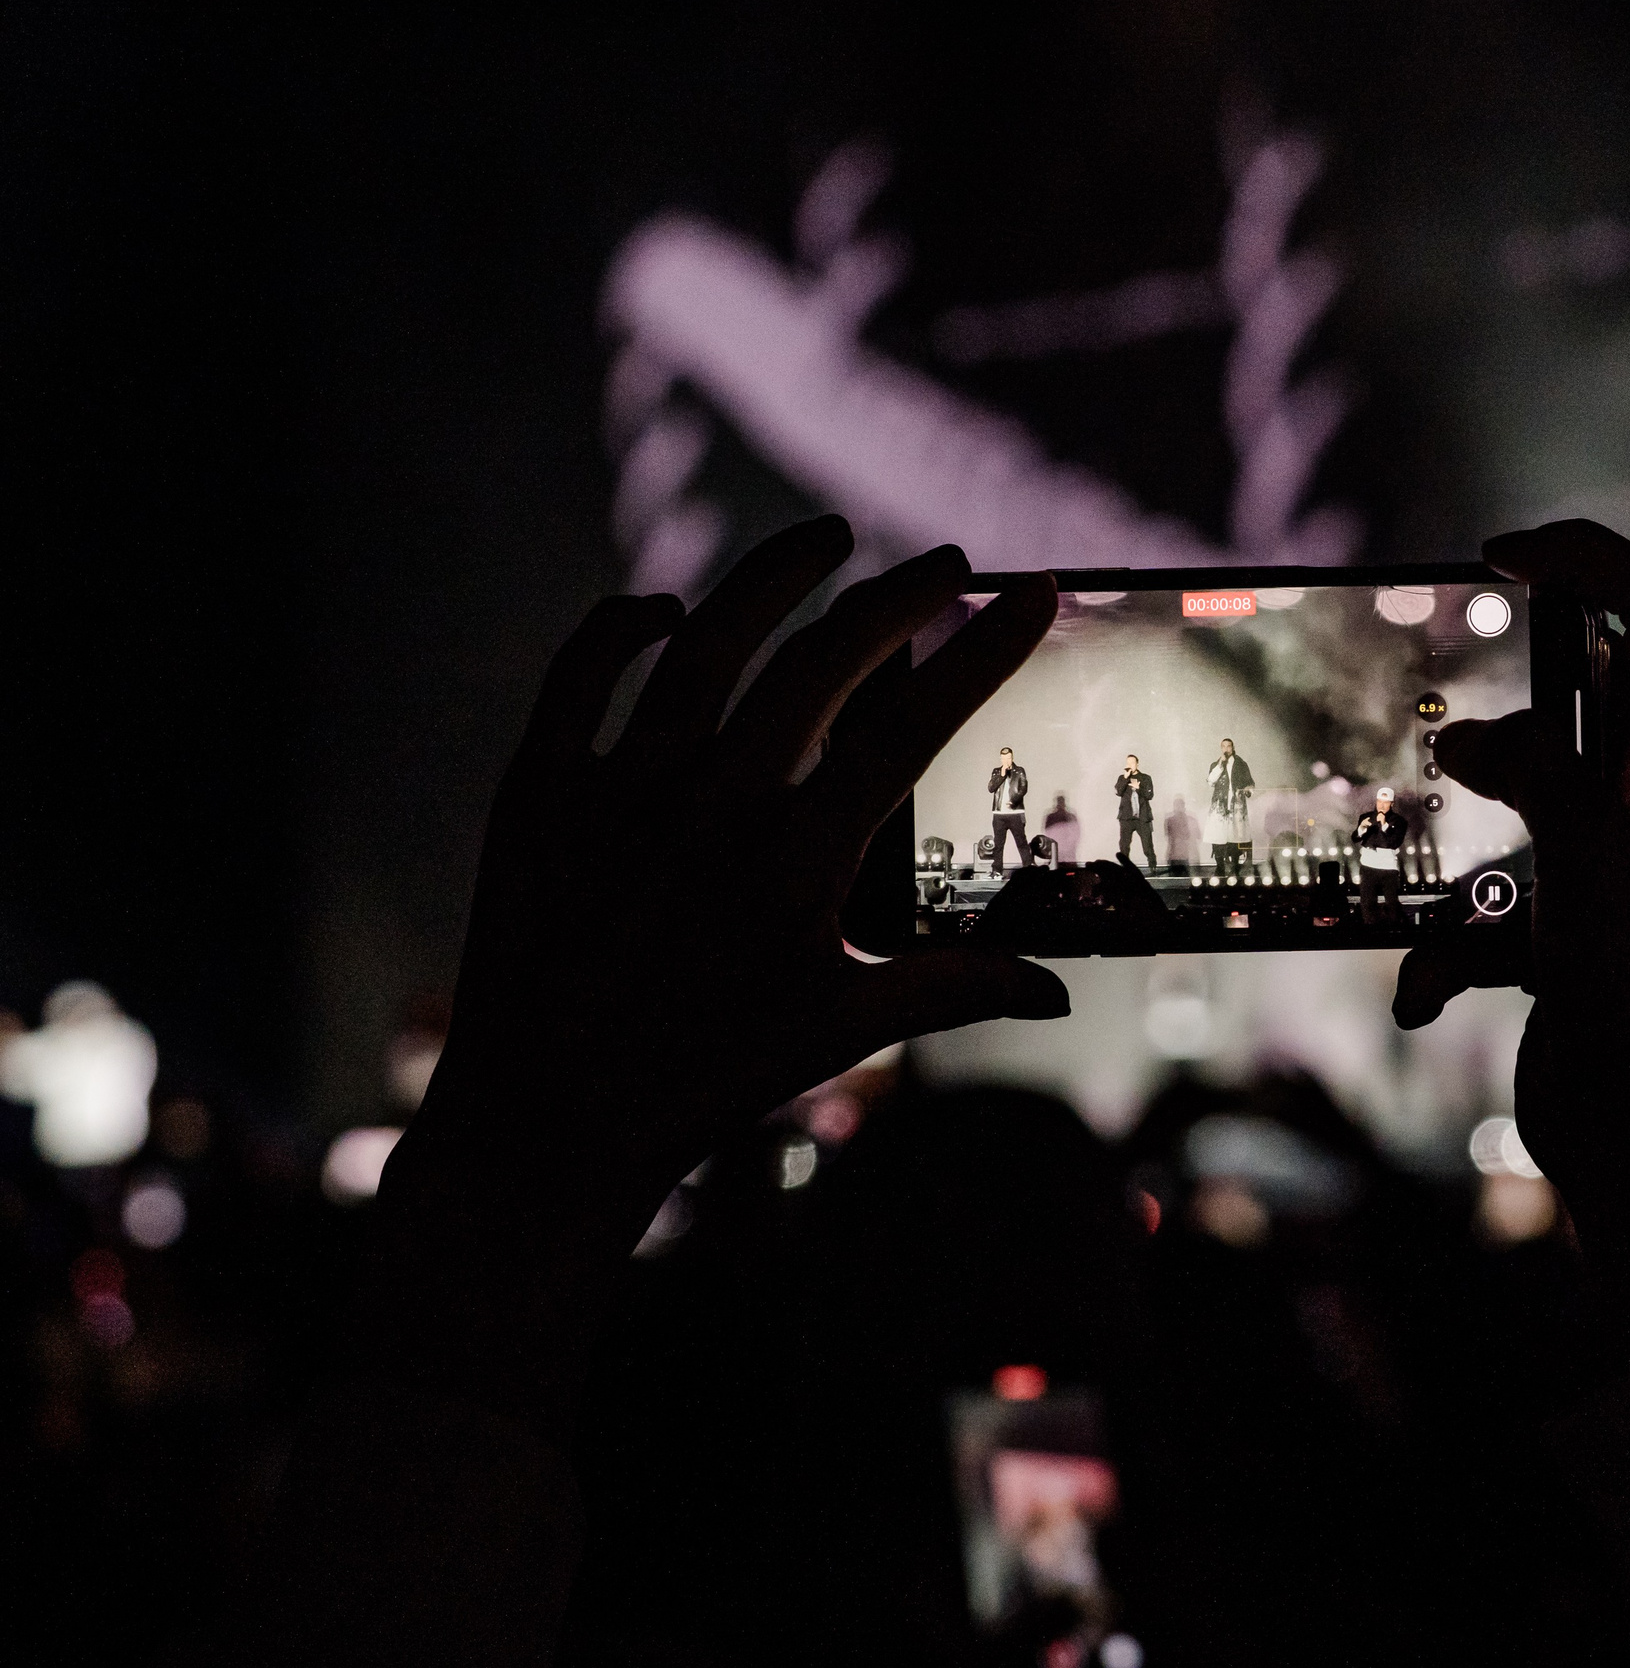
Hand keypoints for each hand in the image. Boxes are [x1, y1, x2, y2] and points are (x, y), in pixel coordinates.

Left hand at [366, 518, 1066, 1430]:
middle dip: (898, 597)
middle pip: (822, 659)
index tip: (1028, 598)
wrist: (544, 1125)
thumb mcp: (839, 1034)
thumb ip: (949, 990)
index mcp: (796, 861)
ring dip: (774, 577)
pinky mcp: (540, 791)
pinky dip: (624, 626)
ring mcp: (619, 789)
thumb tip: (1051, 992)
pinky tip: (663, 609)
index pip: (912, 724)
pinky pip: (583, 673)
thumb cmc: (703, 1081)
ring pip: (708, 639)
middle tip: (944, 567)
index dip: (981, 651)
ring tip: (825, 541)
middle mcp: (711, 805)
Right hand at [1395, 521, 1629, 1338]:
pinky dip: (1449, 937)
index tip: (1506, 550)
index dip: (1595, 558)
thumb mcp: (1586, 865)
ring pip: (1532, 789)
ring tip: (1433, 829)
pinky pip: (1491, 900)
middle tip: (1461, 639)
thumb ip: (1537, 774)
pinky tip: (1427, 987)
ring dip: (1474, 813)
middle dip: (1527, 666)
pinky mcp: (1568, 930)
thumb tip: (1470, 741)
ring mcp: (1614, 868)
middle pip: (1604, 685)